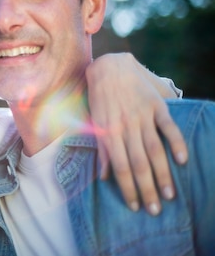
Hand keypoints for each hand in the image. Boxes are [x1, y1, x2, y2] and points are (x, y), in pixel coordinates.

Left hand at [86, 53, 187, 215]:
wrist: (110, 66)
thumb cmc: (100, 98)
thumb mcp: (94, 123)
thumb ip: (100, 149)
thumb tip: (103, 177)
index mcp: (109, 132)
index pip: (119, 166)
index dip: (127, 187)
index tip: (134, 206)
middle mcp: (126, 126)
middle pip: (138, 163)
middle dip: (146, 188)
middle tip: (155, 210)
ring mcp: (142, 116)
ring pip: (154, 149)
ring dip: (162, 173)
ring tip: (169, 194)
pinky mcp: (156, 105)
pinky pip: (168, 126)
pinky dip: (176, 142)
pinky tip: (182, 160)